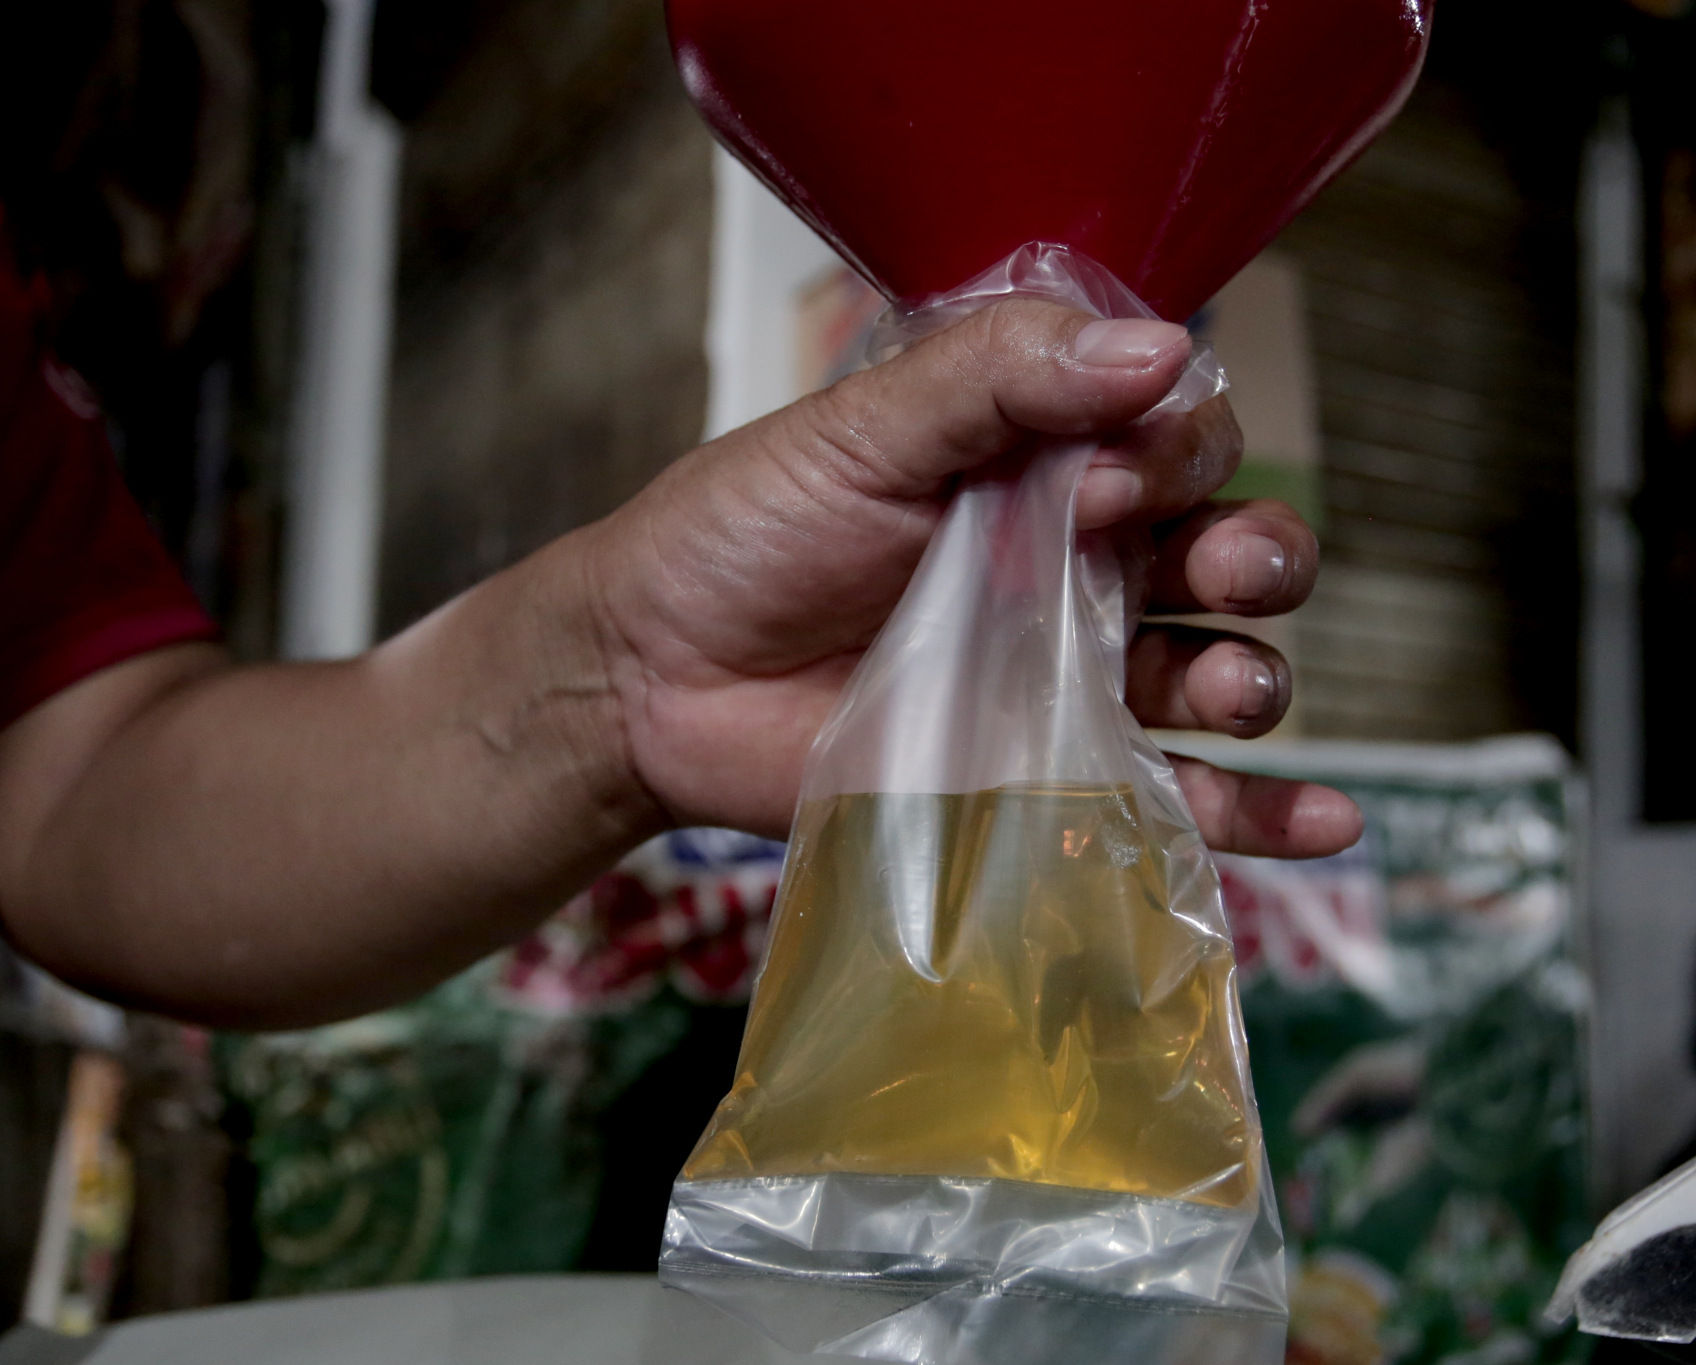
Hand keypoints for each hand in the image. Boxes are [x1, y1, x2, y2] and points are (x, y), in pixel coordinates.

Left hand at [582, 296, 1361, 856]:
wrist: (653, 681)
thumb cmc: (744, 535)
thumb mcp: (859, 431)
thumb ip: (997, 378)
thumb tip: (1158, 349)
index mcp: (1041, 462)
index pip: (1177, 436)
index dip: (1175, 450)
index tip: (1104, 478)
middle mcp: (1077, 565)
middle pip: (1229, 552)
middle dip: (1254, 553)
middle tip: (1209, 565)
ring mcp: (1067, 679)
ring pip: (1222, 671)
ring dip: (1257, 674)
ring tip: (1227, 686)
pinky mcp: (1047, 781)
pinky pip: (1180, 800)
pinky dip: (1264, 816)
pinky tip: (1328, 821)